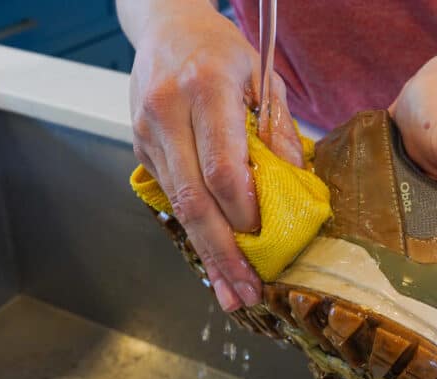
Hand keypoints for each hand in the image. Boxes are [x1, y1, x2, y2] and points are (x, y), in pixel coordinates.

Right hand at [129, 2, 302, 310]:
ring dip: (208, 254)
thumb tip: (295, 189)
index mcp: (204, 89)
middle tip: (246, 293)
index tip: (268, 244)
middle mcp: (167, 114)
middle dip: (223, 255)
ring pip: (179, 208)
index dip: (246, 213)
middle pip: (195, 201)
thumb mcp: (261, 77)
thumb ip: (278, 132)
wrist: (165, 27)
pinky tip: (217, 258)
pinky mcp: (141, 149)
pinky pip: (172, 199)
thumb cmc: (220, 50)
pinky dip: (197, 231)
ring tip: (233, 292)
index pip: (222, 169)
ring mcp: (147, 134)